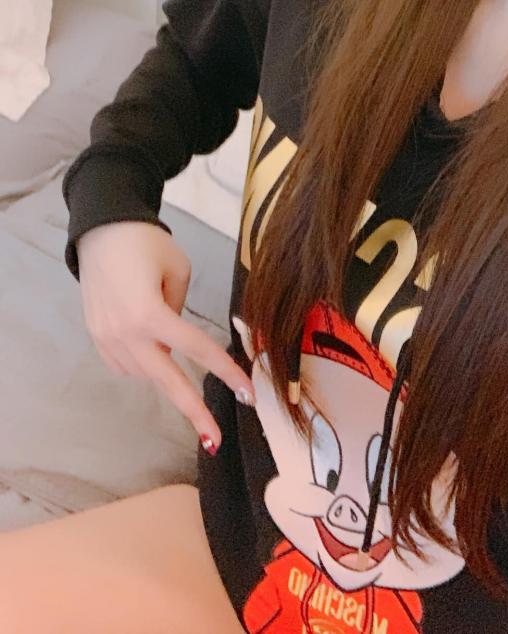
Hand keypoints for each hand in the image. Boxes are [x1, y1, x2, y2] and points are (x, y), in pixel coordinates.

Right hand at [76, 221, 254, 454]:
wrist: (100, 230)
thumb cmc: (146, 243)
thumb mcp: (178, 270)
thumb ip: (181, 310)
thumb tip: (176, 339)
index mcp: (149, 314)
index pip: (196, 350)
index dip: (225, 372)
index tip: (247, 393)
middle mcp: (126, 333)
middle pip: (167, 381)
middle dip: (193, 411)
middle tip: (214, 439)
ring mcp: (107, 339)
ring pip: (147, 373)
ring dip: (167, 370)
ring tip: (176, 350)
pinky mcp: (97, 339)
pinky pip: (128, 364)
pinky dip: (145, 360)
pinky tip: (151, 344)